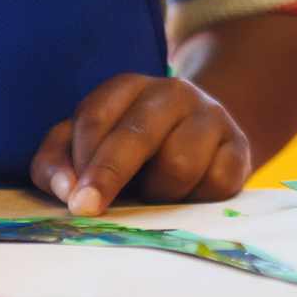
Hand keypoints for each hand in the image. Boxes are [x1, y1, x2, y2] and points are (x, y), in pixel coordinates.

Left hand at [31, 74, 250, 214]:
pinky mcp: (238, 146)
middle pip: (138, 135)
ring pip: (179, 163)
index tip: (73, 198)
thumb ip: (58, 162)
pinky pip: (216, 181)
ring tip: (155, 193)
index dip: (82, 159)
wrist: (200, 140)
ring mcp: (210, 116)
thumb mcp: (85, 147)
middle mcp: (171, 93)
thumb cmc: (129, 149)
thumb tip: (67, 190)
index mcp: (127, 87)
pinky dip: (197, 198)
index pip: (96, 117)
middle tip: (88, 208)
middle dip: (108, 174)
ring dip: (159, 192)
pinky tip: (189, 193)